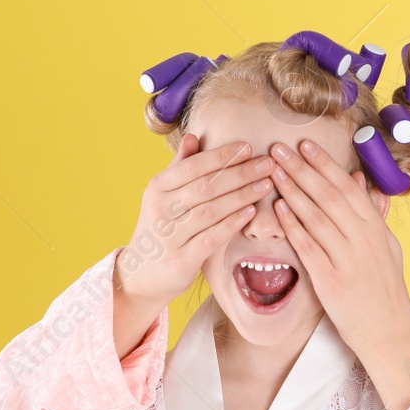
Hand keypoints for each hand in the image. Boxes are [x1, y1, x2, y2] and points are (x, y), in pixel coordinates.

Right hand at [116, 133, 275, 307]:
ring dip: (242, 195)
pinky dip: (232, 223)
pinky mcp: (181, 259)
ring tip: (266, 184)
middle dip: (240, 173)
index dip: (221, 156)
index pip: (193, 166)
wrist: (141, 273)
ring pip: (211, 210)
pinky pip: (211, 238)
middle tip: (268, 164)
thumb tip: (193, 136)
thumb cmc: (161, 228)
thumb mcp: (164, 196)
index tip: (249, 147)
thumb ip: (180, 167)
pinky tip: (251, 212)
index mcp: (158, 188)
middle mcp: (161, 209)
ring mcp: (170, 236)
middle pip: (206, 186)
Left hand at [267, 139, 409, 350]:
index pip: (347, 187)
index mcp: (376, 229)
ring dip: (292, 190)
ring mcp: (348, 259)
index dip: (324, 164)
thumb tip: (358, 181)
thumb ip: (372, 213)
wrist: (389, 330)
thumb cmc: (384, 288)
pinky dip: (293, 225)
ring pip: (316, 217)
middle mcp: (363, 239)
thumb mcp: (386, 246)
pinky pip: (308, 247)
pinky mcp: (331, 281)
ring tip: (273, 171)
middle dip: (302, 169)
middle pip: (328, 195)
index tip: (305, 144)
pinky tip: (278, 208)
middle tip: (279, 148)